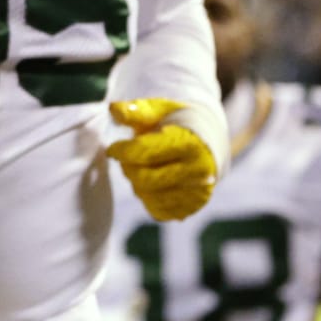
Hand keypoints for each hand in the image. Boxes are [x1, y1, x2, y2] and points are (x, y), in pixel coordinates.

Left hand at [107, 98, 217, 220]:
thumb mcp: (159, 110)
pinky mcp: (193, 206)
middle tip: (126, 159)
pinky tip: (151, 183)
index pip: (144, 152)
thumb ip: (136, 110)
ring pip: (149, 197)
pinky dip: (148, 199)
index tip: (113, 148)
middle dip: (128, 168)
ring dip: (136, 184)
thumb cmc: (177, 122)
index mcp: (189, 143)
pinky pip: (158, 211)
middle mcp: (198, 170)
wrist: (207, 141)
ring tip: (140, 168)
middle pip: (145, 178)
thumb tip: (112, 109)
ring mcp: (198, 191)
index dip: (121, 151)